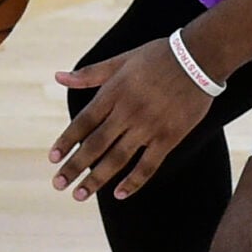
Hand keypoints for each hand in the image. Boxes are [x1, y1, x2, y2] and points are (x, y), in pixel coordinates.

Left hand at [49, 39, 212, 200]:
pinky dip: (134, 181)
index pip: (83, 122)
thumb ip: (90, 74)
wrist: (199, 58)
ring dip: (97, 179)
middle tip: (58, 184)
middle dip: (75, 167)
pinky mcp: (169, 137)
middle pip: (96, 145)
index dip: (67, 141)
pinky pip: (148, 165)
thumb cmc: (158, 56)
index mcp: (114, 92)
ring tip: (80, 195)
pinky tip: (119, 194)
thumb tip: (58, 77)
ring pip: (117, 158)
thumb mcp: (121, 60)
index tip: (52, 159)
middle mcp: (128, 112)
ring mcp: (149, 127)